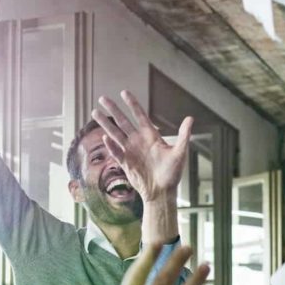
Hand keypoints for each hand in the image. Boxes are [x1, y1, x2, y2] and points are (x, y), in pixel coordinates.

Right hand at [92, 91, 192, 205]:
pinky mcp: (125, 163)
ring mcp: (130, 151)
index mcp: (151, 136)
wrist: (162, 192)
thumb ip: (183, 136)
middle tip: (102, 97)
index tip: (124, 92)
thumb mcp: (179, 153)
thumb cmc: (172, 173)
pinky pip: (116, 152)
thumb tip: (190, 118)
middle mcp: (138, 141)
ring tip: (95, 112)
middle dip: (113, 110)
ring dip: (105, 124)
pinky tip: (105, 137)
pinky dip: (111, 146)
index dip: (132, 104)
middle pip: (123, 122)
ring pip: (115, 134)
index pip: (139, 116)